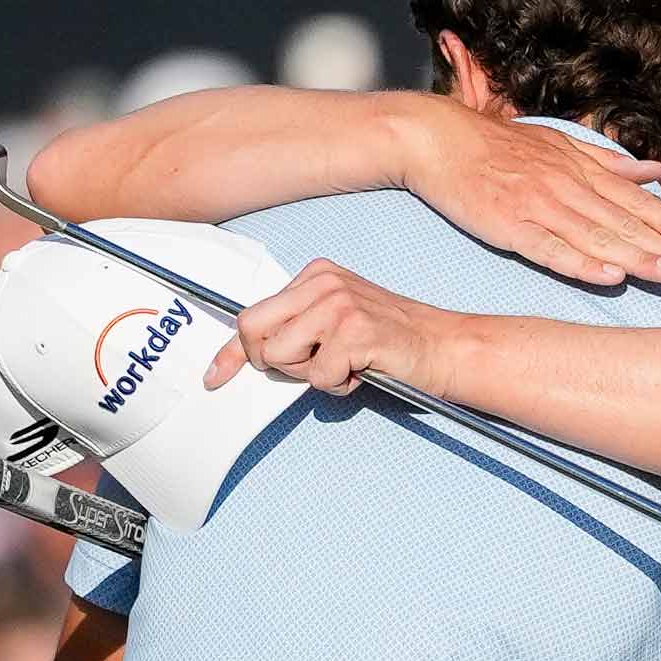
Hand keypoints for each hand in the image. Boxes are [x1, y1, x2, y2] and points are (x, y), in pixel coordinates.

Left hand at [203, 259, 447, 396]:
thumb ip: (296, 329)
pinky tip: (363, 370)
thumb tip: (251, 354)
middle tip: (308, 367)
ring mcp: (339, 305)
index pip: (254, 312)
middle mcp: (323, 282)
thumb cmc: (392, 341)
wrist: (444, 347)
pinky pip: (318, 377)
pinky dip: (338, 385)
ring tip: (343, 364)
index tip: (216, 375)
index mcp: (316, 275)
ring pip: (281, 356)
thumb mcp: (336, 323)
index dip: (232, 350)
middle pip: (253, 330)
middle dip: (271, 361)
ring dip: (309, 374)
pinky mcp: (355, 332)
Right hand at [402, 102, 660, 284]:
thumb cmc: (496, 144)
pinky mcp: (510, 226)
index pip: (631, 200)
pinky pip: (551, 250)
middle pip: (623, 222)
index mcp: (578, 168)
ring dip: (636, 259)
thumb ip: (605, 161)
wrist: (438, 139)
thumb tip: (651, 171)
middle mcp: (566, 186)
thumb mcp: (557, 144)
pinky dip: (581, 264)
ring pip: (596, 238)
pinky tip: (609, 278)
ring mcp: (538, 207)